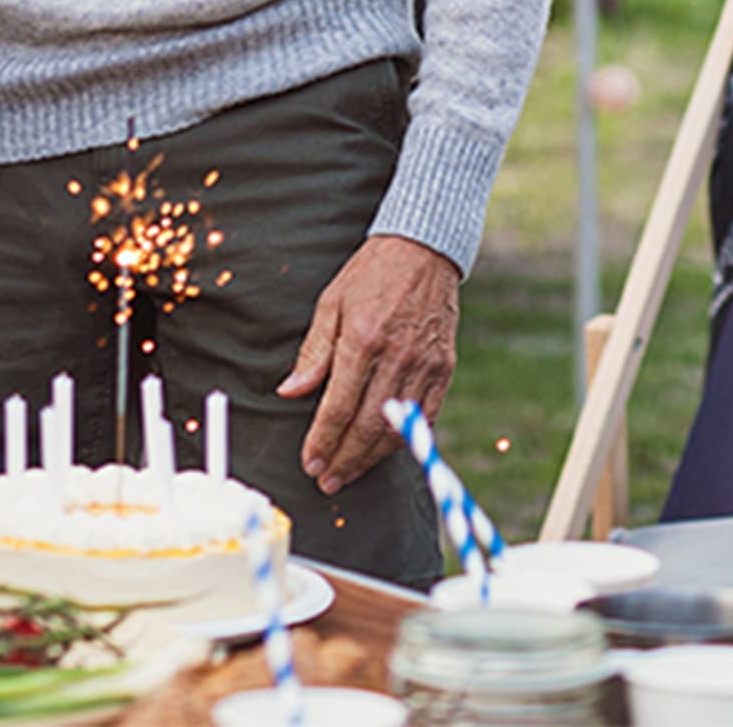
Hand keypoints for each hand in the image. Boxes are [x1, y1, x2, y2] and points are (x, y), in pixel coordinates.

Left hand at [277, 235, 460, 494]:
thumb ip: (313, 354)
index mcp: (362, 341)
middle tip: (325, 481)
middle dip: (343, 459)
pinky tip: (384, 449)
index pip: (338, 407)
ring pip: (396, 427)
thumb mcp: (331, 305)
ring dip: (370, 457)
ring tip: (349, 472)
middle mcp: (395, 357)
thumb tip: (289, 393)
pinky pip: (425, 416)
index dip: (322, 442)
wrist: (423, 250)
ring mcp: (423, 365)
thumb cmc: (370, 275)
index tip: (309, 463)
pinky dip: (404, 438)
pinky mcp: (444, 368)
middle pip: (367, 426)